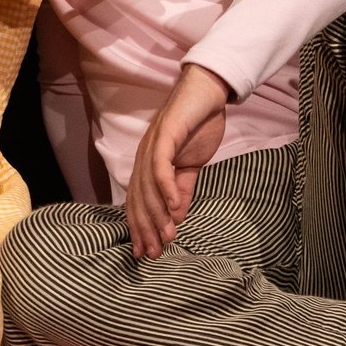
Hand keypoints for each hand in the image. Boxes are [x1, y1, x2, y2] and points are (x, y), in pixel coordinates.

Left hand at [124, 65, 230, 258]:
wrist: (207, 92)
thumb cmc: (198, 127)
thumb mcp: (191, 166)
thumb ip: (183, 191)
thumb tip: (176, 218)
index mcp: (147, 165)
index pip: (138, 202)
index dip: (140, 228)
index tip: (146, 253)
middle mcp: (143, 157)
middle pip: (139, 198)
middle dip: (145, 228)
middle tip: (154, 253)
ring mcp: (152, 145)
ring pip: (148, 186)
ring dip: (157, 213)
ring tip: (166, 235)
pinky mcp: (165, 134)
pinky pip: (160, 165)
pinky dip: (166, 186)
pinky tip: (173, 205)